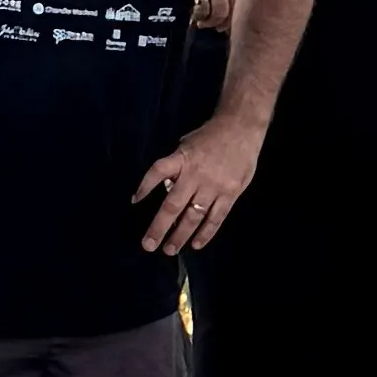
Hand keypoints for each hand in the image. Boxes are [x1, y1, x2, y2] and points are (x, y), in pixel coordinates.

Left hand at [133, 119, 261, 254]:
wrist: (242, 127)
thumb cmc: (210, 136)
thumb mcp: (187, 144)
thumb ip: (177, 165)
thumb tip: (167, 188)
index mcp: (182, 159)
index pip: (157, 172)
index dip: (145, 187)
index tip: (135, 202)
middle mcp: (195, 175)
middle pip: (173, 205)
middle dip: (160, 228)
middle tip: (149, 245)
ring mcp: (213, 186)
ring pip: (194, 216)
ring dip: (180, 235)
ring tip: (170, 250)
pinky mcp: (230, 193)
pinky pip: (216, 217)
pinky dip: (205, 232)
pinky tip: (196, 244)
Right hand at [194, 0, 239, 30]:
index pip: (237, 4)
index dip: (231, 19)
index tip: (225, 25)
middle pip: (224, 13)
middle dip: (217, 24)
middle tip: (210, 26)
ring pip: (209, 13)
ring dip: (203, 20)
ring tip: (197, 19)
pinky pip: (193, 7)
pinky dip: (191, 14)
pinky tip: (188, 12)